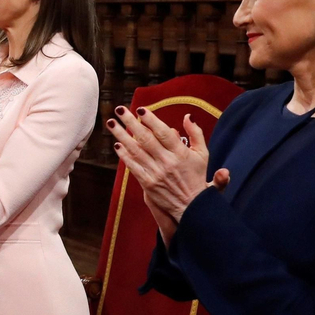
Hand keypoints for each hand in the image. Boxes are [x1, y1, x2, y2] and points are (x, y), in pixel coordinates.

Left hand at [106, 107, 229, 243]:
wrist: (191, 205)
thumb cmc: (196, 177)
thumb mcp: (203, 154)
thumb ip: (196, 133)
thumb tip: (188, 116)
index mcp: (180, 152)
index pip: (163, 133)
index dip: (151, 120)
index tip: (140, 110)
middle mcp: (166, 161)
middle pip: (146, 139)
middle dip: (131, 123)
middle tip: (120, 109)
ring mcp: (155, 173)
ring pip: (136, 151)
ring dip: (122, 136)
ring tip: (112, 123)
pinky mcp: (147, 183)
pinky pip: (133, 166)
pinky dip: (124, 155)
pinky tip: (116, 144)